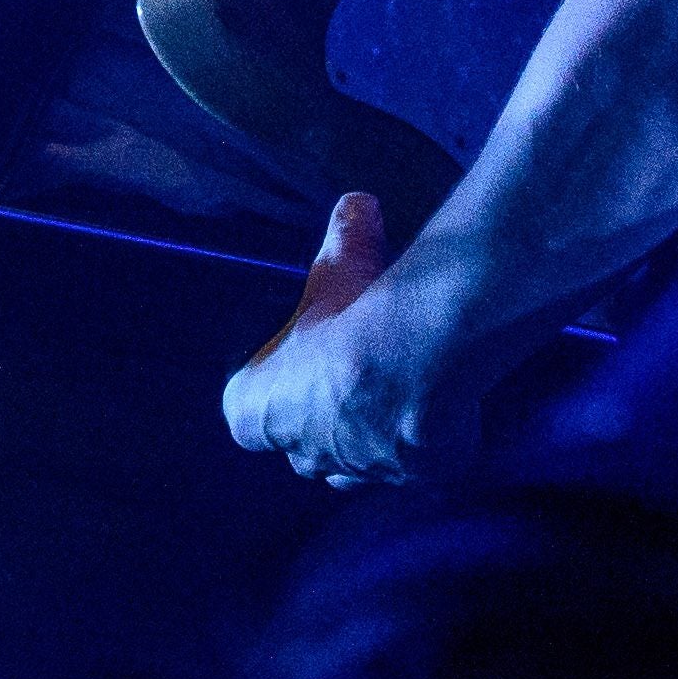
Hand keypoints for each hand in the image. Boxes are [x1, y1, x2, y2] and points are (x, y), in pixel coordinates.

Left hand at [224, 191, 455, 483]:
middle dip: (317, 424)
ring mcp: (356, 468)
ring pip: (350, 468)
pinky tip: (430, 416)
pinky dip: (414, 448)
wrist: (415, 358)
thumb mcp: (341, 260)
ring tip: (385, 403)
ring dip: (360, 443)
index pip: (247, 414)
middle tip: (344, 384)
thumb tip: (358, 204)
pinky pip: (406, 467)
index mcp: (256, 409)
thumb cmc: (355, 310)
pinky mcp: (410, 474)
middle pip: (300, 450)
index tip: (295, 365)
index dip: (271, 391)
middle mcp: (301, 451)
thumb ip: (344, 235)